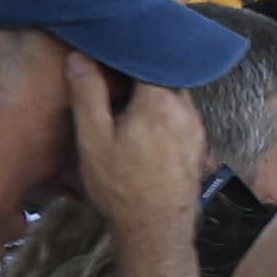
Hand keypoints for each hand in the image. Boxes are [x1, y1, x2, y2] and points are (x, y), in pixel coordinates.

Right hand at [66, 53, 206, 232]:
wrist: (156, 229)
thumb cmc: (121, 186)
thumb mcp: (94, 139)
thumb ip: (88, 94)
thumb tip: (79, 58)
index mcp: (161, 101)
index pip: (149, 56)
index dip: (127, 50)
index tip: (108, 47)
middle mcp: (187, 109)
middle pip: (164, 74)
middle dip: (140, 70)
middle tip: (113, 70)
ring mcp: (196, 128)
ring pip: (175, 94)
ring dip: (152, 92)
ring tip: (125, 97)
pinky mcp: (198, 145)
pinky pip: (181, 115)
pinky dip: (163, 110)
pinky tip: (143, 124)